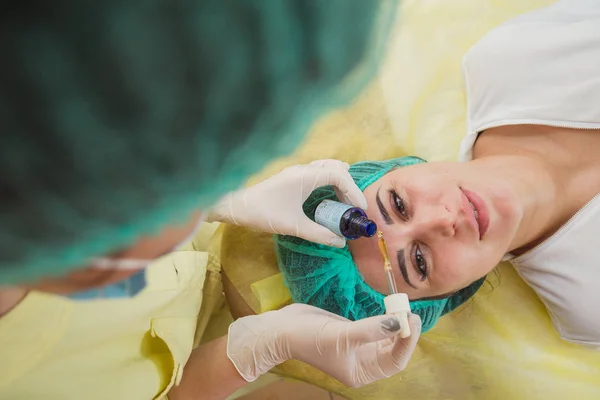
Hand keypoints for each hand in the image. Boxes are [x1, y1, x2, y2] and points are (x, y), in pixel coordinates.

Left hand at [207, 160, 366, 246]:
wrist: (235, 207)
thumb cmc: (263, 213)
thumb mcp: (293, 226)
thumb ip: (318, 234)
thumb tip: (340, 242)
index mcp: (304, 176)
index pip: (338, 174)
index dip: (353, 189)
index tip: (359, 208)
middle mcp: (302, 169)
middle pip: (335, 168)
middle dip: (348, 185)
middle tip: (354, 206)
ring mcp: (296, 172)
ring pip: (326, 168)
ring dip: (339, 182)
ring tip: (346, 202)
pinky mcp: (291, 177)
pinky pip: (317, 173)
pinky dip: (329, 182)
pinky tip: (329, 197)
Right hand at [227, 304, 420, 387]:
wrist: (282, 329)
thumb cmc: (309, 338)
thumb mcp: (342, 335)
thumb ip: (372, 329)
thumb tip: (399, 323)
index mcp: (361, 372)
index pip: (394, 361)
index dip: (406, 342)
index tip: (411, 320)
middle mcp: (363, 363)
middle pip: (393, 349)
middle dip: (403, 331)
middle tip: (409, 310)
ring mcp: (358, 347)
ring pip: (387, 337)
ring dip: (396, 324)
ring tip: (403, 306)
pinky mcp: (353, 332)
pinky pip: (376, 327)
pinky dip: (385, 318)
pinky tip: (391, 308)